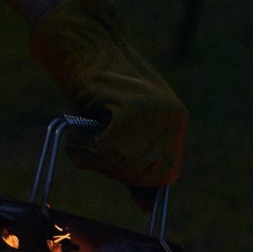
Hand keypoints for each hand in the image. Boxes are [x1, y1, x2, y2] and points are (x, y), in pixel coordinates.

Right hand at [30, 0, 187, 187]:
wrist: (82, 44)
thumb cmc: (97, 89)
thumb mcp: (123, 131)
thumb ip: (137, 163)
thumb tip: (148, 207)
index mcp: (176, 122)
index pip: (162, 175)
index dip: (133, 180)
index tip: (109, 163)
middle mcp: (173, 118)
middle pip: (140, 174)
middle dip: (109, 168)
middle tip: (87, 145)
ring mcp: (155, 113)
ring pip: (121, 165)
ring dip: (91, 160)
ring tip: (79, 138)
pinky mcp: (132, 109)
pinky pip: (105, 153)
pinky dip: (82, 151)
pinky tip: (75, 136)